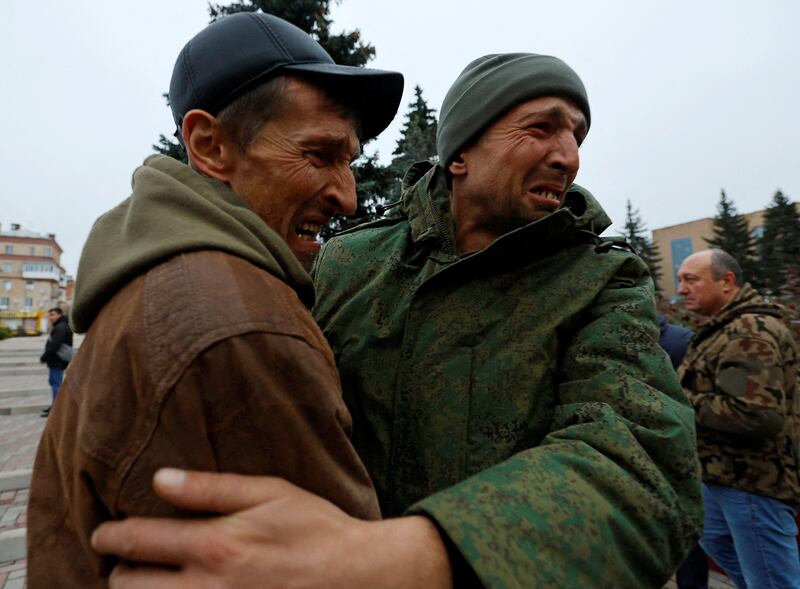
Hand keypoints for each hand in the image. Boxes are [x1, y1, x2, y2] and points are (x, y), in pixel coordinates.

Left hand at [92, 469, 451, 588]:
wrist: (354, 575)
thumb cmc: (315, 529)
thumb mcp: (270, 492)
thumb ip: (212, 488)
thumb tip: (161, 479)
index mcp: (215, 546)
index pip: (137, 540)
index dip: (110, 534)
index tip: (105, 531)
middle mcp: (206, 587)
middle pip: (127, 586)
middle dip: (118, 570)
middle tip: (126, 559)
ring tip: (144, 579)